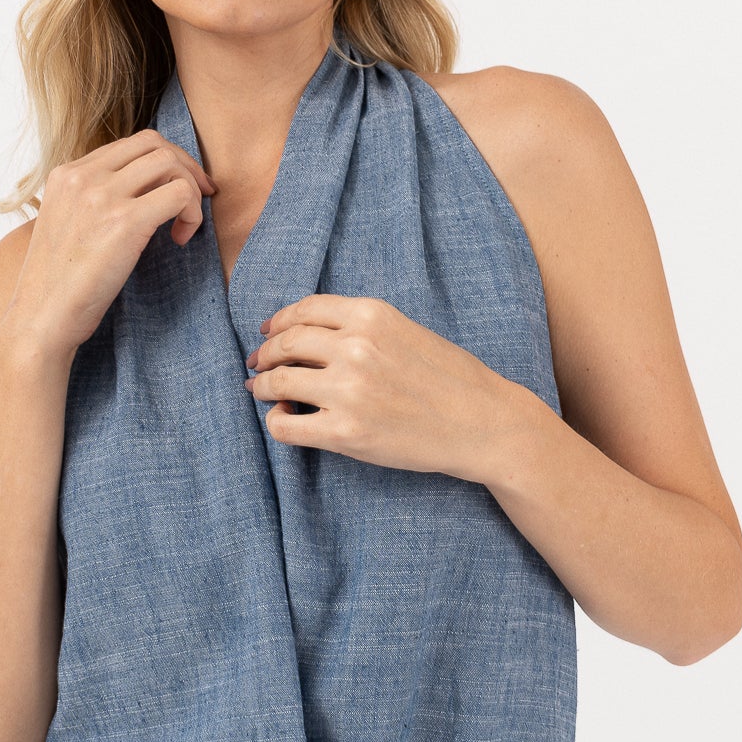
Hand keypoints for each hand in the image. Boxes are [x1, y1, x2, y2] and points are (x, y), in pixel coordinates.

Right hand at [7, 129, 216, 353]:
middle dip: (184, 166)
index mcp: (66, 174)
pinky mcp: (125, 221)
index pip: (129, 145)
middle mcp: (82, 176)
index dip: (162, 163)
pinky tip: (180, 239)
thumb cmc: (58, 284)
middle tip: (198, 196)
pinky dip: (191, 213)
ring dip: (190, 189)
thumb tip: (141, 193)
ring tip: (186, 223)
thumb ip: (92, 200)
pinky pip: (180, 194)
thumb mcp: (66, 225)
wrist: (42, 317)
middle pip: (152, 143)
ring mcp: (102, 195)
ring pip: (169, 162)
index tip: (176, 188)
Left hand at [243, 293, 513, 479]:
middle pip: (284, 343)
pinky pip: (285, 425)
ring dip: (263, 386)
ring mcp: (347, 390)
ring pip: (276, 381)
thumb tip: (306, 338)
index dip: (278, 322)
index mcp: (370, 314)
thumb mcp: (405, 331)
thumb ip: (359, 328)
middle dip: (265, 354)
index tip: (268, 333)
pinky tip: (287, 419)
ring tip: (264, 392)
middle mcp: (354, 346)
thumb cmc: (450, 379)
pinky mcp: (345, 431)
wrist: (483, 423)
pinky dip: (276, 421)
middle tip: (258, 365)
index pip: (303, 310)